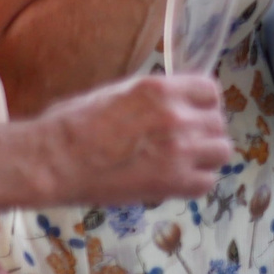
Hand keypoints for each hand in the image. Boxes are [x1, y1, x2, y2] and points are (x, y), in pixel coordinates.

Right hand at [37, 74, 233, 203]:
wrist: (51, 161)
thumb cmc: (69, 125)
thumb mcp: (114, 93)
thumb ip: (151, 97)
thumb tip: (171, 100)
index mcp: (160, 90)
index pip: (210, 91)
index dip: (203, 104)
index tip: (193, 114)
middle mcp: (177, 116)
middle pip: (218, 122)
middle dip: (203, 132)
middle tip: (182, 144)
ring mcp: (179, 150)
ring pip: (221, 151)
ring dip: (205, 157)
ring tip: (182, 163)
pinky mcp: (174, 181)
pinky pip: (207, 182)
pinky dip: (194, 184)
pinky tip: (174, 182)